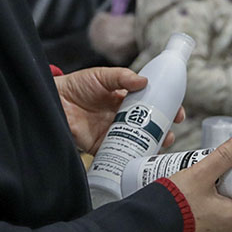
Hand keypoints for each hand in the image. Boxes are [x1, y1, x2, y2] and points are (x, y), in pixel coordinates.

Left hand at [56, 67, 183, 153]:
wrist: (53, 100)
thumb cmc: (76, 85)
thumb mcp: (102, 75)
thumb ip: (122, 77)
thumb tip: (144, 81)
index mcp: (125, 100)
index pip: (152, 104)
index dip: (167, 109)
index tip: (178, 113)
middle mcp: (122, 117)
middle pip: (149, 126)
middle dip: (164, 130)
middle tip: (170, 132)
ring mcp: (113, 132)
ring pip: (138, 141)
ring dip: (152, 144)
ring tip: (161, 143)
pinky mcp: (101, 145)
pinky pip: (120, 152)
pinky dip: (132, 156)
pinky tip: (142, 155)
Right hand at [167, 133, 231, 231]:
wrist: (148, 220)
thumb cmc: (174, 202)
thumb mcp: (202, 173)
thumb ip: (224, 156)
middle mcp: (227, 227)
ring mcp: (214, 228)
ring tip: (231, 173)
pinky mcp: (201, 225)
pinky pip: (220, 211)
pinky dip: (224, 198)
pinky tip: (213, 183)